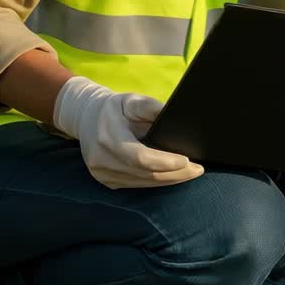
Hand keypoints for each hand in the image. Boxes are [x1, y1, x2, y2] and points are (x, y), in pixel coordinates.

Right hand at [52, 75, 203, 188]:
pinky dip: (156, 181)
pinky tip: (172, 175)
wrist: (86, 118)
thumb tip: (176, 117)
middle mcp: (101, 159)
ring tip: (191, 173)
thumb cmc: (114, 108)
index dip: (165, 161)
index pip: (139, 157)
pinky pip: (136, 184)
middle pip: (145, 173)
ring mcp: (102, 173)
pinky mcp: (106, 181)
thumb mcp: (132, 99)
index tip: (187, 160)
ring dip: (169, 180)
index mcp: (107, 136)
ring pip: (143, 182)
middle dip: (175, 173)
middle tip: (198, 169)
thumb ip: (151, 108)